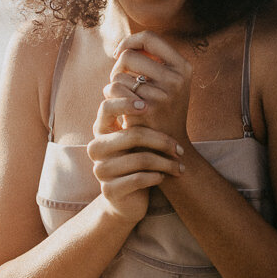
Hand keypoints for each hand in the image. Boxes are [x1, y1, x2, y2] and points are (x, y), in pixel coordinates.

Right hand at [88, 93, 185, 222]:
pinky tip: (164, 177)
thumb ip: (140, 115)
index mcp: (100, 129)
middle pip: (132, 134)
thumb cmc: (136, 160)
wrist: (127, 200)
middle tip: (180, 148)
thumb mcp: (136, 137)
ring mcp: (101, 170)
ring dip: (165, 163)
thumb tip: (158, 76)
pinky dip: (157, 177)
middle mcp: (96, 147)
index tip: (149, 106)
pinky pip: (138, 179)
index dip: (128, 103)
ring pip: (140, 159)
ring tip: (179, 165)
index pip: (107, 107)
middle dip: (162, 141)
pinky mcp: (110, 190)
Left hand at [100, 30, 192, 146]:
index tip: (119, 53)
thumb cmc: (162, 112)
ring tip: (122, 99)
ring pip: (118, 74)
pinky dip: (110, 98)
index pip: (149, 38)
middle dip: (118, 67)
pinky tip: (119, 109)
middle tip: (120, 81)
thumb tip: (123, 47)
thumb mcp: (168, 85)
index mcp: (183, 67)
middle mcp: (177, 78)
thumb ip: (153, 63)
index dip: (129, 42)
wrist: (167, 150)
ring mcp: (164, 94)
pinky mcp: (148, 108)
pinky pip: (114, 90)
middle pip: (129, 55)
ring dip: (113, 85)